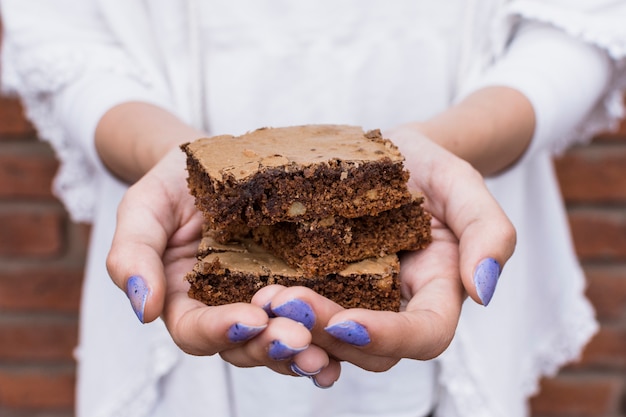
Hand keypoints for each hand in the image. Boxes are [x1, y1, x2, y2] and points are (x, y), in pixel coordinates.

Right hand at [105, 146, 340, 384]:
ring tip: (326, 354)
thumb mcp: (142, 210)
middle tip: (298, 341)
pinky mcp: (298, 283)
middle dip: (270, 346)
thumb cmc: (172, 185)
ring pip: (280, 339)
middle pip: (244, 345)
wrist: (214, 163)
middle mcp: (227, 308)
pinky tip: (351, 339)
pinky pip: (312, 316)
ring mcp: (265, 298)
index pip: (196, 331)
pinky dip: (329, 334)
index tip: (249, 319)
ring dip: (303, 351)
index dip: (220, 331)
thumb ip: (131, 255)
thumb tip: (142, 309)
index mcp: (185, 301)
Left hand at [254, 131, 515, 370]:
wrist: (395, 155)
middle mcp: (396, 306)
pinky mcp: (326, 283)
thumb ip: (490, 233)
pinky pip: (305, 313)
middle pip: (368, 347)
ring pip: (330, 340)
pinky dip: (282, 314)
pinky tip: (253, 295)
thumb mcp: (466, 186)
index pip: (424, 335)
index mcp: (437, 291)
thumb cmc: (434, 168)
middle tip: (282, 303)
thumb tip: (484, 291)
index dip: (387, 337)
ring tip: (262, 300)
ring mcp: (358, 298)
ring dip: (295, 330)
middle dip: (325, 334)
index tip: (344, 321)